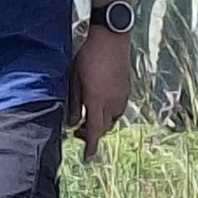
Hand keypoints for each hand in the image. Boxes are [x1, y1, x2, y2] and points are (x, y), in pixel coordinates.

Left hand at [68, 28, 130, 160]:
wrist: (111, 38)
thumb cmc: (89, 57)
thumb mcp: (74, 80)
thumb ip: (73, 103)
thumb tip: (71, 123)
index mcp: (97, 101)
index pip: (93, 131)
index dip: (89, 147)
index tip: (87, 159)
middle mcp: (112, 103)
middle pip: (103, 128)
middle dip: (91, 134)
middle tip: (77, 131)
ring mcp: (121, 96)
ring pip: (112, 119)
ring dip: (100, 123)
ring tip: (88, 117)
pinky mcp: (126, 89)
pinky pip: (118, 109)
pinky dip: (108, 113)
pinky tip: (100, 104)